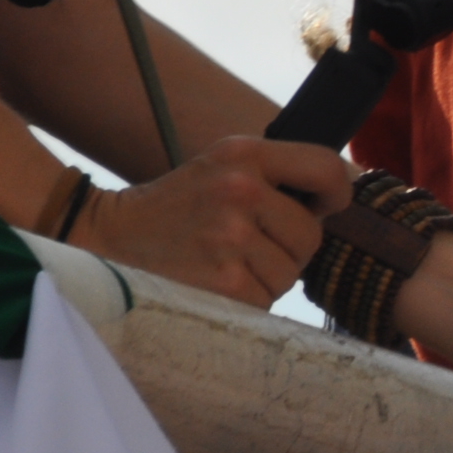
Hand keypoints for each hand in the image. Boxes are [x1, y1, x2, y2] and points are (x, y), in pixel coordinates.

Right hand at [70, 136, 349, 306]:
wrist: (106, 236)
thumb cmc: (176, 207)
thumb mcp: (222, 168)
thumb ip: (277, 175)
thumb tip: (346, 189)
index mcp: (244, 154)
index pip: (325, 166)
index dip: (337, 193)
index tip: (326, 206)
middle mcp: (241, 189)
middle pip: (311, 234)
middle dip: (288, 247)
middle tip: (246, 244)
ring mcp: (232, 237)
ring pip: (290, 272)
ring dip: (266, 275)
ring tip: (224, 262)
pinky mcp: (226, 282)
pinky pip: (267, 298)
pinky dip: (248, 298)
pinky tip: (214, 282)